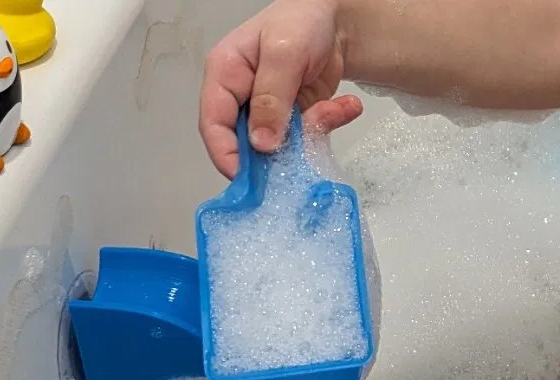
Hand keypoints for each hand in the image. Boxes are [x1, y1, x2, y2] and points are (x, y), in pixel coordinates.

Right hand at [200, 0, 362, 177]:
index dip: (227, 155)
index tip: (248, 178)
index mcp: (225, 77)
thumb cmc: (301, 21)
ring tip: (331, 110)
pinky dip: (328, 127)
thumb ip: (270, 99)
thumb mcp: (283, 54)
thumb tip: (261, 144)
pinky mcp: (294, 122)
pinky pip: (307, 140)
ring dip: (310, 136)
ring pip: (281, 147)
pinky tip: (346, 106)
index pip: (214, 125)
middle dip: (277, 150)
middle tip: (303, 147)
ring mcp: (269, 114)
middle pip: (247, 145)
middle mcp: (243, 99)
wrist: (337, 21)